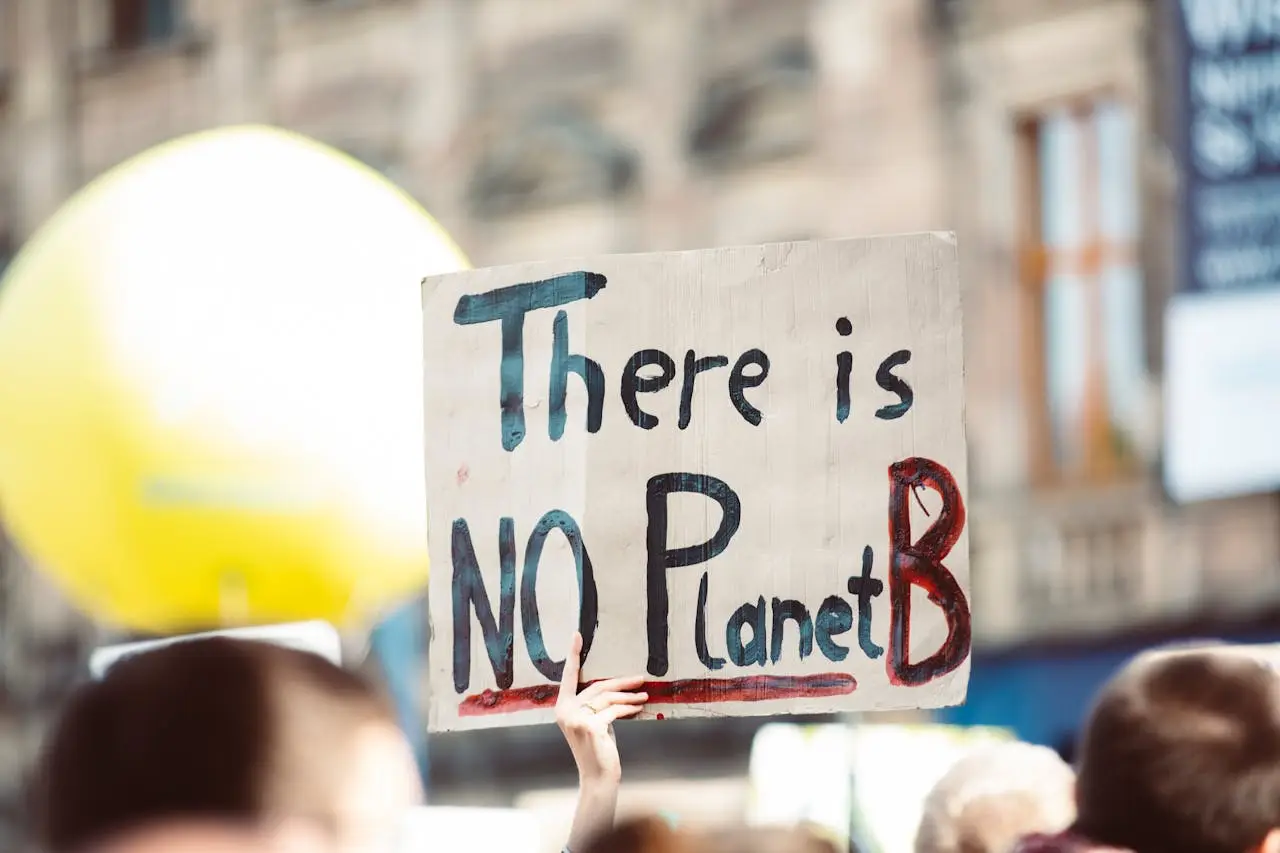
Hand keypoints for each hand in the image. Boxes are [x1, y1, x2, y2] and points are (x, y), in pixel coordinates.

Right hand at [555, 632, 647, 784]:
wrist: (598, 777)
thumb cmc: (597, 750)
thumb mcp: (593, 723)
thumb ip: (595, 706)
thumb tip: (616, 688)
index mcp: (562, 707)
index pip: (569, 676)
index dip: (573, 655)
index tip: (577, 635)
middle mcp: (565, 711)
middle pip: (597, 686)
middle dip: (621, 682)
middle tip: (640, 678)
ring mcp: (576, 719)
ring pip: (608, 698)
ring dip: (629, 697)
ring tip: (644, 696)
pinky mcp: (591, 726)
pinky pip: (614, 711)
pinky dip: (628, 709)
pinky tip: (638, 708)